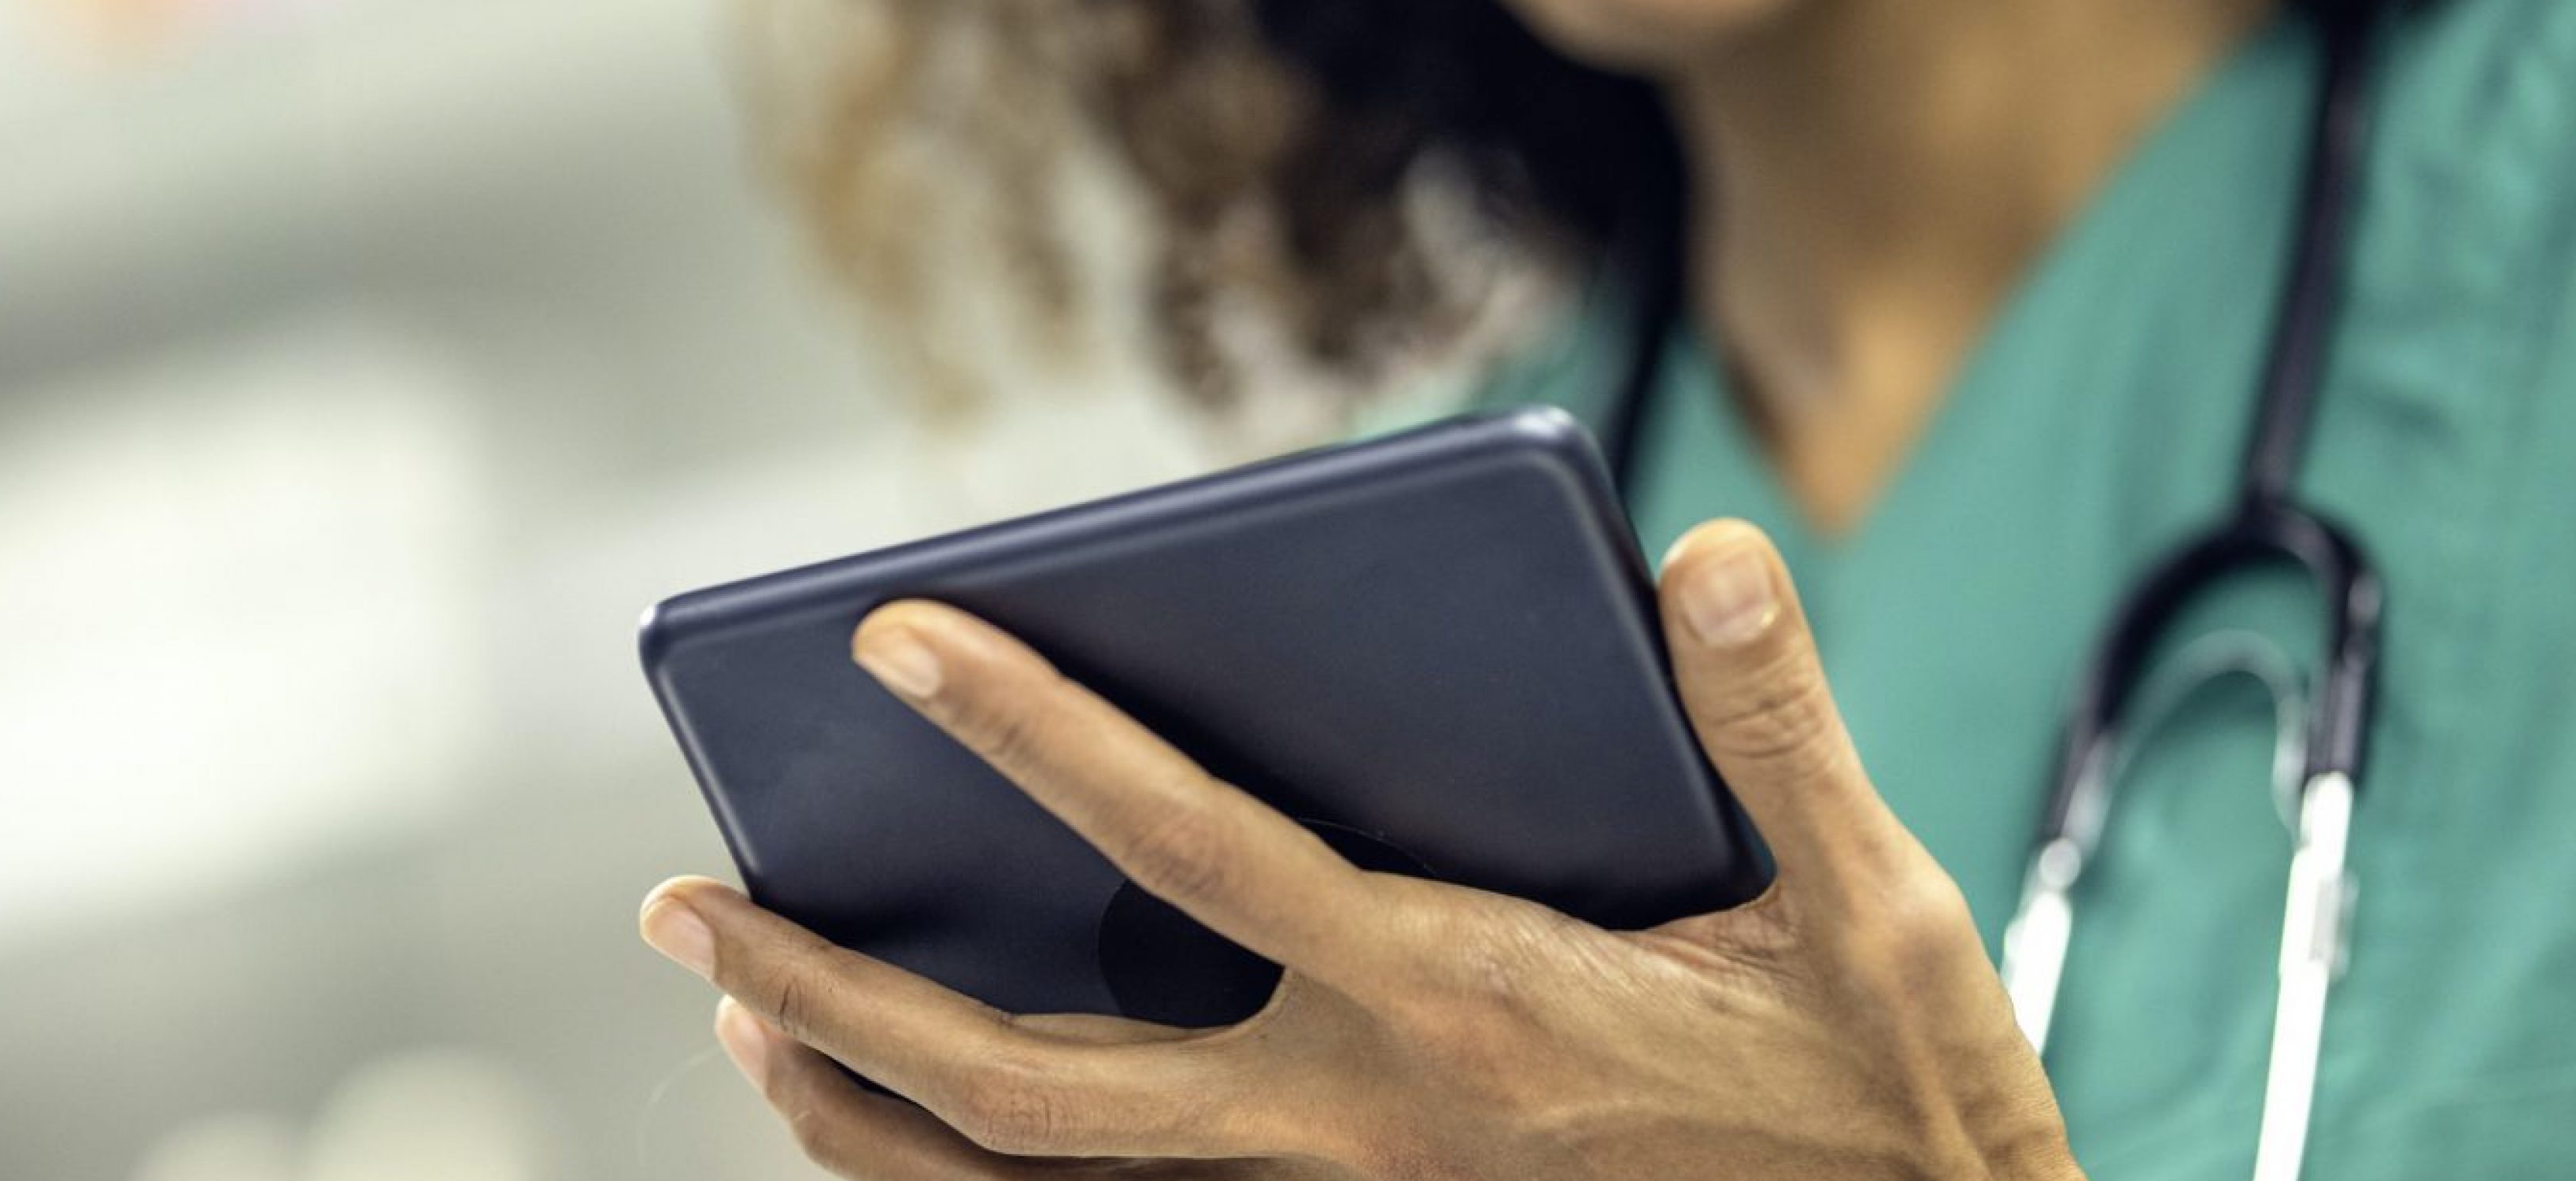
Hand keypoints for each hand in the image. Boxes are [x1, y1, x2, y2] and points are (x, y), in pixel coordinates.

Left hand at [635, 519, 2080, 1180]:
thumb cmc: (1893, 1119)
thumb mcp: (1873, 922)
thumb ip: (1774, 732)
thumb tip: (1699, 557)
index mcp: (1455, 1010)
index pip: (1190, 850)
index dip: (1035, 736)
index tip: (891, 642)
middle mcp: (1357, 1138)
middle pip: (1024, 1085)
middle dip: (826, 992)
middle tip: (682, 906)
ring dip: (859, 1110)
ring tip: (740, 1017)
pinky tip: (895, 1132)